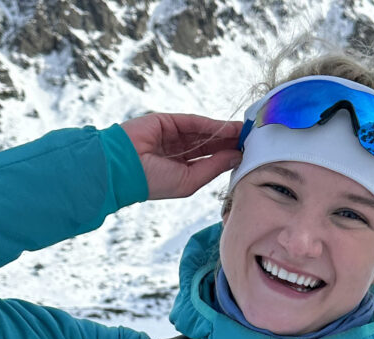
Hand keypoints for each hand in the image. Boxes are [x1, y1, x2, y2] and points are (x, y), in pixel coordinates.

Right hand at [120, 113, 242, 200]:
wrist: (122, 168)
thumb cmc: (152, 182)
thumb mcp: (189, 181)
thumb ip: (213, 167)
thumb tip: (236, 157)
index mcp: (181, 170)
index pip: (209, 161)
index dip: (228, 156)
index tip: (248, 154)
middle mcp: (177, 153)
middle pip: (210, 145)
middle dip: (230, 142)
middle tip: (252, 140)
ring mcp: (172, 136)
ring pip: (204, 132)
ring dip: (225, 131)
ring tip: (246, 131)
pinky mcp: (167, 121)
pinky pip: (194, 122)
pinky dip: (212, 124)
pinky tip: (229, 127)